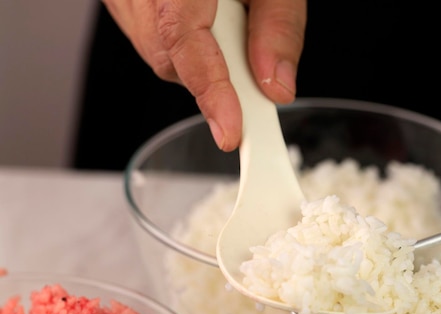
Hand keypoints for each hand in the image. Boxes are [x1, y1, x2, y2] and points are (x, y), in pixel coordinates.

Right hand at [102, 0, 305, 150]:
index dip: (210, 90)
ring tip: (225, 22)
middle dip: (212, 78)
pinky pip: (150, 41)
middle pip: (168, 57)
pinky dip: (185, 49)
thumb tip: (276, 88)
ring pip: (159, 55)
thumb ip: (278, 26)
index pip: (182, 37)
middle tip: (249, 68)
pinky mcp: (122, 0)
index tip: (231, 132)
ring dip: (200, 61)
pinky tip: (205, 23)